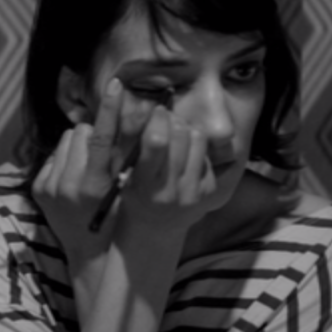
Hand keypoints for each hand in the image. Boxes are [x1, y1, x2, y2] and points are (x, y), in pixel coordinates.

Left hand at [32, 76, 128, 268]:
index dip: (110, 108)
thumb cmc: (117, 218)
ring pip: (67, 140)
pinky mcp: (38, 188)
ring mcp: (49, 187)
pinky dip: (67, 159)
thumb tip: (140, 117)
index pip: (100, 137)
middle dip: (94, 135)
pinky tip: (76, 176)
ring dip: (80, 145)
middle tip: (104, 154)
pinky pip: (54, 155)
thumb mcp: (128, 188)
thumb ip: (130, 154)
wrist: (90, 251)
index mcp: (93, 186)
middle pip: (82, 132)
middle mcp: (67, 186)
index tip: (116, 84)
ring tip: (89, 166)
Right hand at [119, 104, 218, 238]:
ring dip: (186, 129)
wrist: (155, 226)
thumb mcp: (121, 170)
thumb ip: (128, 139)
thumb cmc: (133, 192)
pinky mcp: (209, 190)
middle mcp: (172, 190)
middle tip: (165, 119)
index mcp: (146, 184)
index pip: (157, 141)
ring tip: (175, 133)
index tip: (156, 110)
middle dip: (172, 119)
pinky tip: (185, 152)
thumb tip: (140, 105)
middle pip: (180, 135)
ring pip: (197, 139)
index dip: (158, 119)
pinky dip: (196, 145)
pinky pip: (207, 152)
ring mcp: (194, 191)